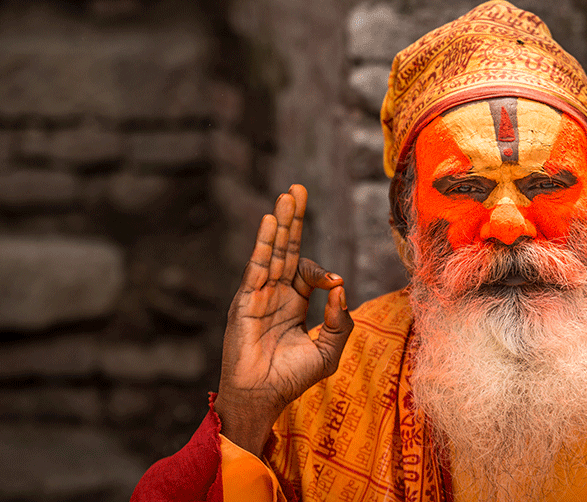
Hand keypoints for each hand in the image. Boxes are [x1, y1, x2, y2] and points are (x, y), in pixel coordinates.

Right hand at [215, 184, 353, 455]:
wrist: (262, 398)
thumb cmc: (292, 379)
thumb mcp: (328, 350)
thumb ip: (340, 320)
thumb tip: (341, 286)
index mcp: (293, 302)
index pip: (306, 270)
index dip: (323, 272)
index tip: (336, 284)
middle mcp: (274, 293)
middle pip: (286, 247)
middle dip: (293, 218)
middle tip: (298, 188)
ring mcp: (258, 294)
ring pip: (272, 251)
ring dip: (281, 222)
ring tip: (288, 194)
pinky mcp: (246, 300)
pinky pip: (257, 266)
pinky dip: (264, 243)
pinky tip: (271, 220)